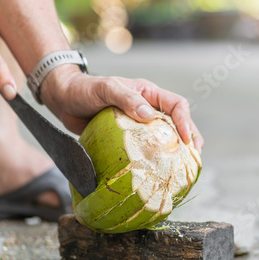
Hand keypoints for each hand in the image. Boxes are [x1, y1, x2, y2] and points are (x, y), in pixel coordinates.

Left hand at [41, 65, 203, 152]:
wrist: (63, 99)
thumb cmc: (84, 89)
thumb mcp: (106, 89)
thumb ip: (127, 99)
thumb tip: (148, 115)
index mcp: (148, 93)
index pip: (176, 105)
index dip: (186, 121)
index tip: (187, 140)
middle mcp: (147, 107)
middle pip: (177, 122)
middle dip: (190, 138)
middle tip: (195, 157)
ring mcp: (138, 123)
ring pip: (165, 136)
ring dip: (176, 149)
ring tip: (183, 166)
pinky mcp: (127, 136)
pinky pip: (146, 147)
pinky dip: (155, 157)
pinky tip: (157, 170)